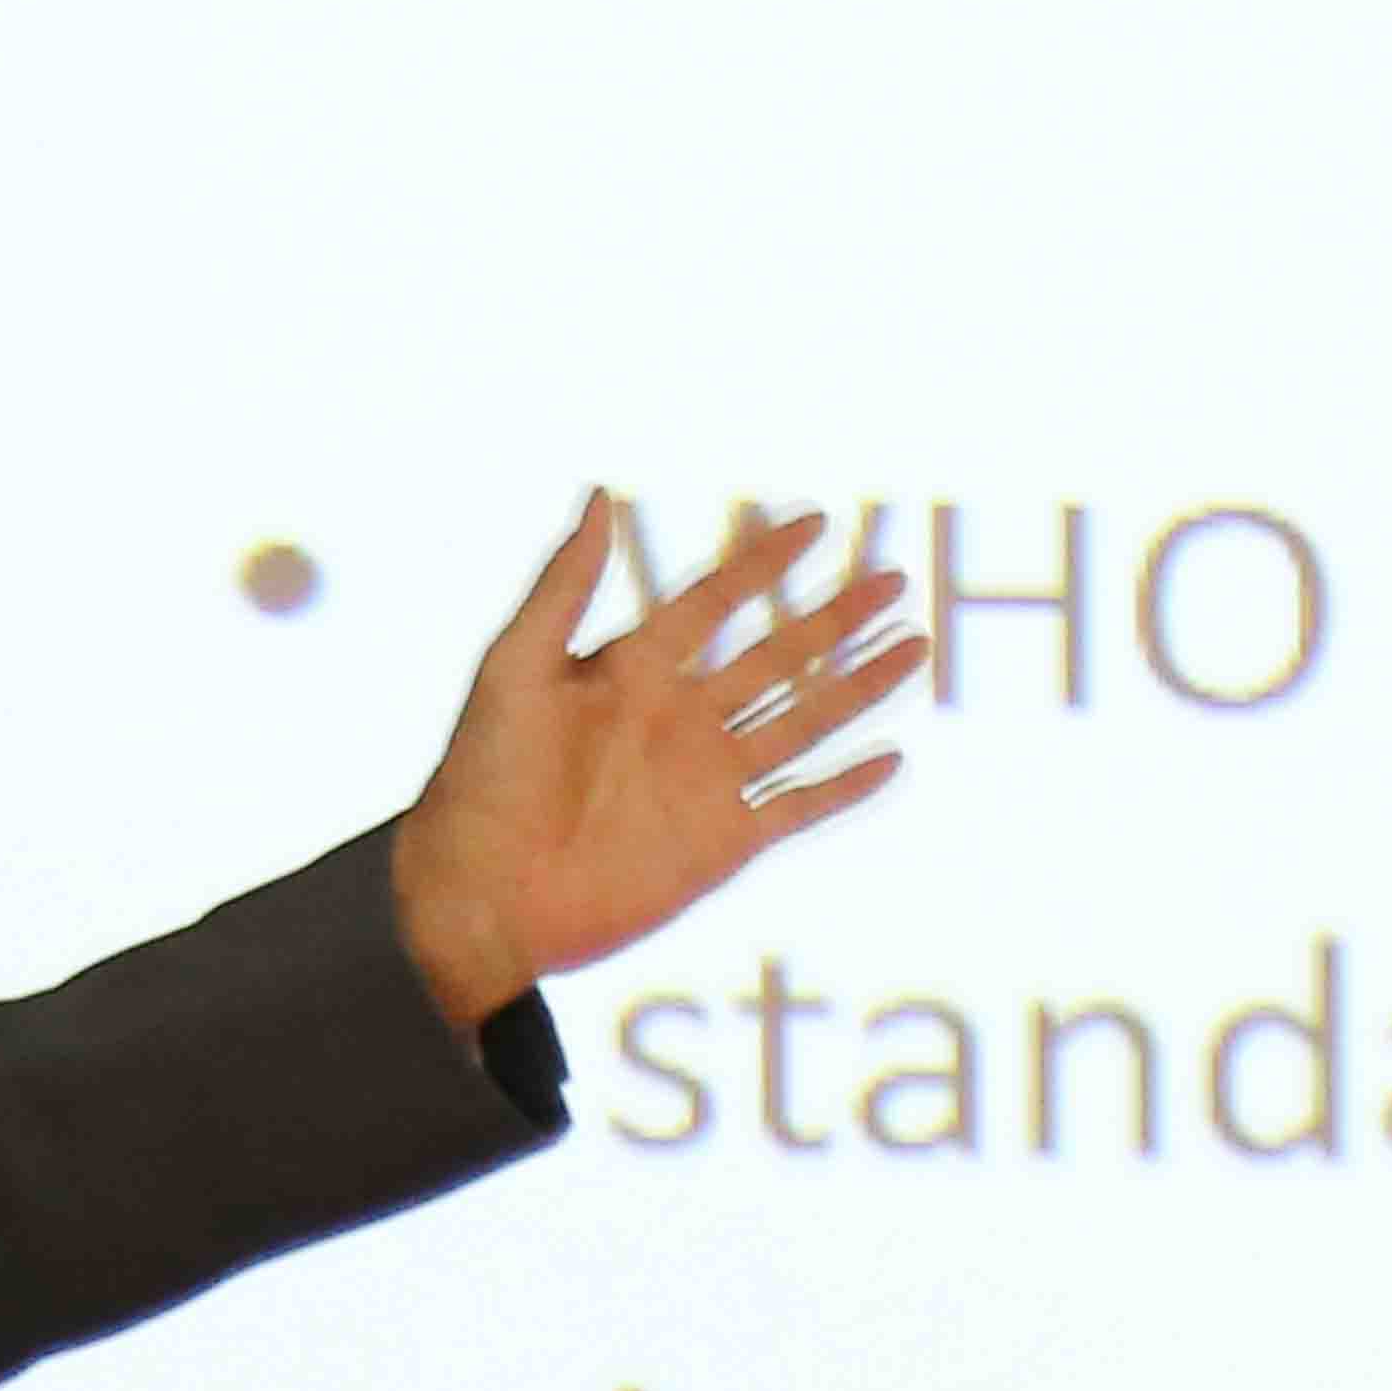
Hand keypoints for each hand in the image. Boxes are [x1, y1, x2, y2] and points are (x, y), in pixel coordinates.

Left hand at [390, 497, 928, 1034]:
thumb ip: (563, 585)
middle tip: (890, 578)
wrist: (479, 894)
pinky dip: (845, 785)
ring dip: (857, 685)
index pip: (712, 601)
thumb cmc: (479, 778)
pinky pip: (799, 806)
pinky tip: (890, 758)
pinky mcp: (722, 842)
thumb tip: (596, 495)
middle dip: (833, 617)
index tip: (815, 522)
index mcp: (630, 671)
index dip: (762, 561)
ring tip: (912, 645)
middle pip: (774, 655)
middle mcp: (677, 718)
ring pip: (801, 720)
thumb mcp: (513, 668)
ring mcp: (704, 780)